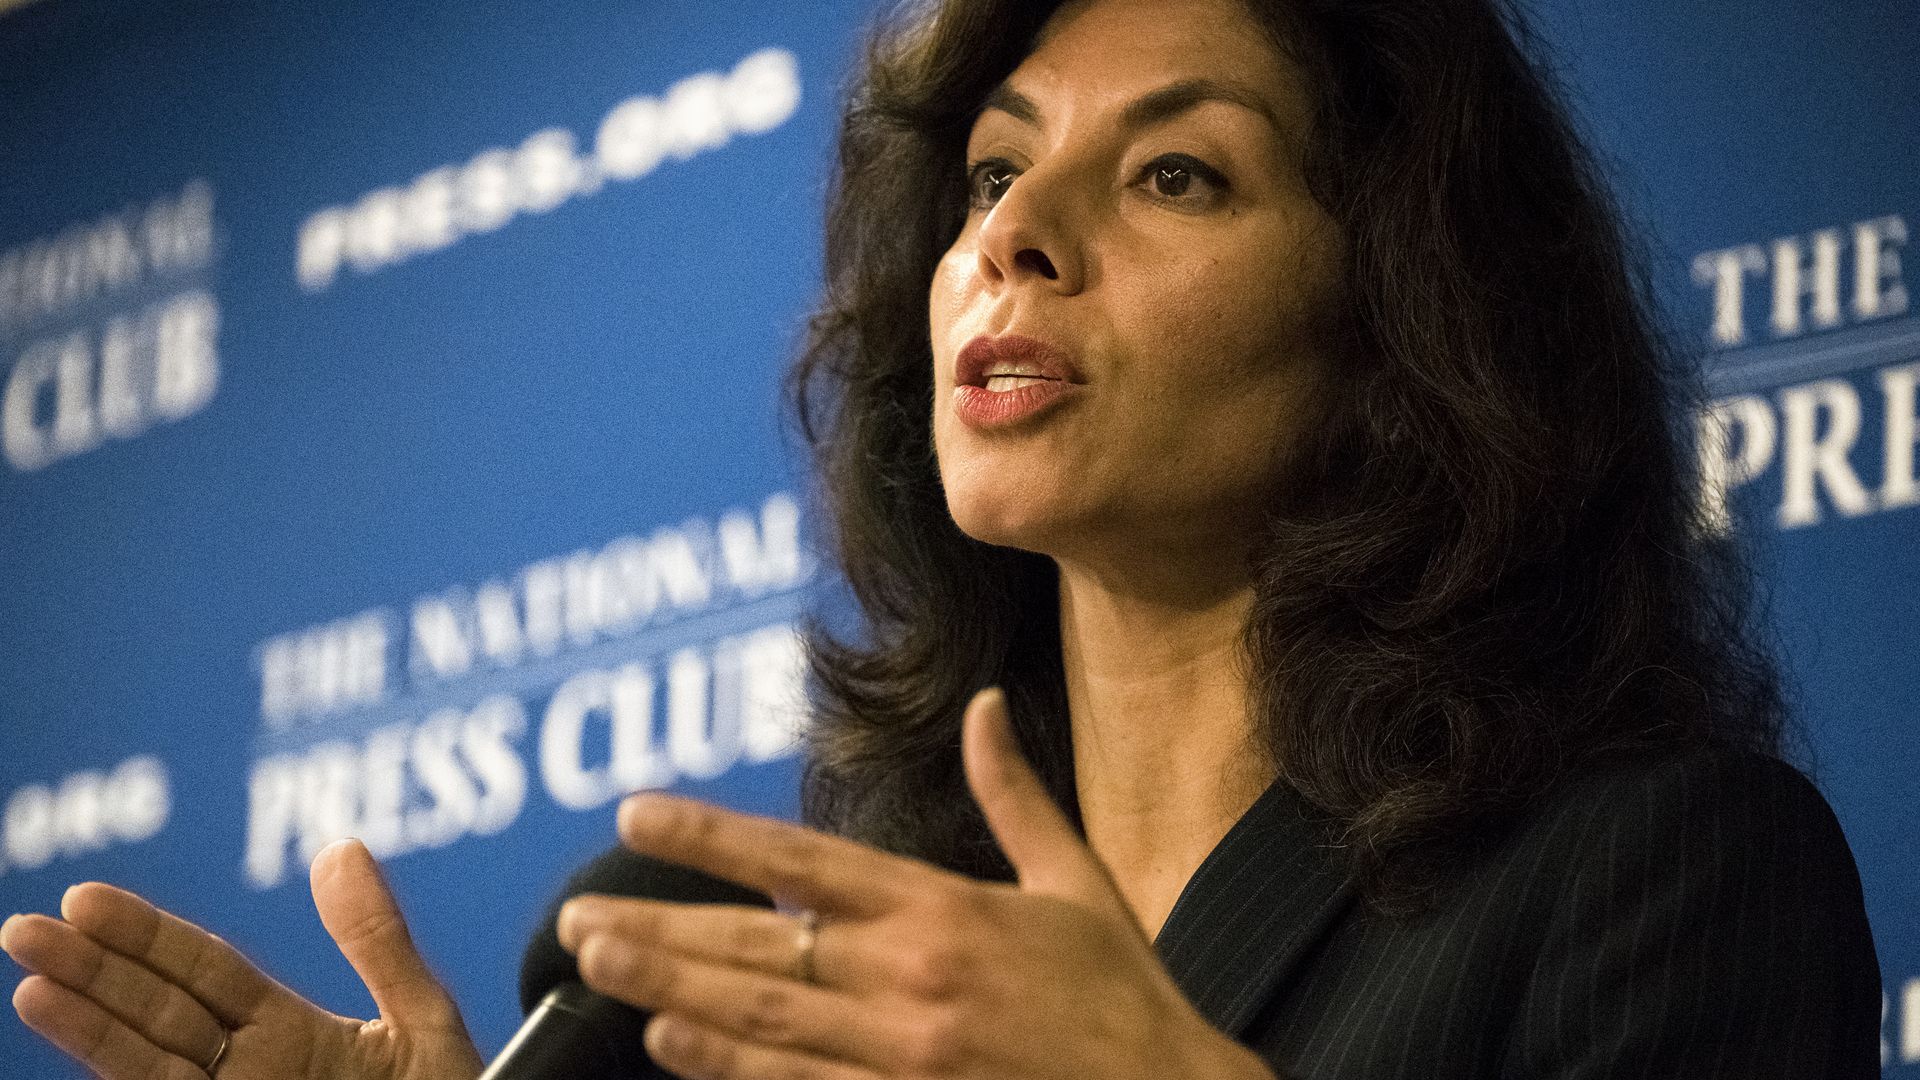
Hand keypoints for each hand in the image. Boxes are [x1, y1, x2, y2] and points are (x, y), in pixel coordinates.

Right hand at [3, 838, 484, 1079]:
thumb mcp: (420, 1023)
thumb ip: (378, 943)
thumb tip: (340, 847)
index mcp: (290, 1035)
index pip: (204, 972)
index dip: (146, 936)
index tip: (86, 898)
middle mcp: (249, 1075)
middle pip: (156, 1013)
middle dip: (92, 972)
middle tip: (26, 927)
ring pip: (147, 1068)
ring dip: (87, 1030)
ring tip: (34, 987)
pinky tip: (86, 1063)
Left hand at [556, 687, 1278, 1079]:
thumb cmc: (1123, 996)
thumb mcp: (1077, 881)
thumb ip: (1015, 794)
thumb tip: (986, 707)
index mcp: (946, 910)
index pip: (804, 860)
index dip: (713, 838)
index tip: (640, 814)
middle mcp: (909, 978)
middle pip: (758, 945)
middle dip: (660, 925)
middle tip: (575, 915)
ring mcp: (898, 1054)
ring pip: (759, 1016)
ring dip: (667, 989)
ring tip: (594, 966)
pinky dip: (726, 1066)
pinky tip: (668, 1044)